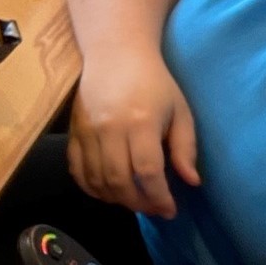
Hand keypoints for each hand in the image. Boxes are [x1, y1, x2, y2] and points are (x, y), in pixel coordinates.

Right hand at [68, 48, 199, 217]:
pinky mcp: (73, 131)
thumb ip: (185, 148)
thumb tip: (192, 182)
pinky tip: (108, 192)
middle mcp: (110, 129)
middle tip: (154, 209)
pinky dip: (91, 188)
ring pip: (97, 181)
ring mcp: (87, 131)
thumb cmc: (155, 83)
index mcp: (141, 123)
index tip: (170, 210)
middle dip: (139, 203)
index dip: (159, 197)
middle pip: (120, 182)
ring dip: (116, 200)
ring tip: (135, 201)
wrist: (115, 54)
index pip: (148, 172)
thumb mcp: (180, 112)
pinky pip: (77, 170)